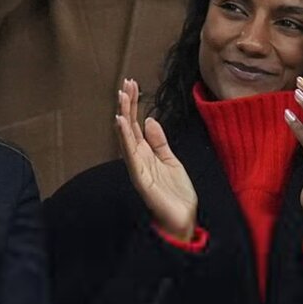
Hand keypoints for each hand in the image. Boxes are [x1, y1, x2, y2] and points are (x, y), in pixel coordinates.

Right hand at [116, 78, 197, 241]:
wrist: (181, 220)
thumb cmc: (175, 194)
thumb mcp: (171, 161)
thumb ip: (160, 142)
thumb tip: (150, 120)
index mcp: (146, 153)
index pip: (136, 124)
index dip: (134, 104)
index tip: (132, 84)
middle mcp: (138, 158)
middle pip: (129, 126)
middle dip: (127, 104)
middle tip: (126, 83)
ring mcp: (137, 167)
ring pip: (126, 137)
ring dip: (123, 116)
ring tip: (121, 96)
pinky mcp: (140, 178)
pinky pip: (130, 154)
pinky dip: (124, 138)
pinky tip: (121, 123)